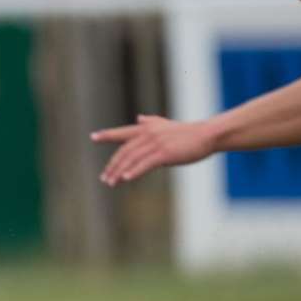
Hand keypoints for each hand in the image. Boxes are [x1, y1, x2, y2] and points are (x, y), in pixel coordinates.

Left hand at [91, 115, 218, 185]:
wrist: (207, 135)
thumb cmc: (187, 133)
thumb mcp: (166, 125)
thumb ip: (150, 122)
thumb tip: (139, 118)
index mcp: (147, 128)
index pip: (123, 132)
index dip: (107, 134)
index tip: (93, 137)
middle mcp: (148, 134)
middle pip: (124, 151)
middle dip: (112, 165)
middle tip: (104, 178)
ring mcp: (156, 143)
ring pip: (132, 159)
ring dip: (120, 172)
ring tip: (111, 183)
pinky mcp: (165, 153)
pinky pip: (146, 163)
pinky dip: (135, 171)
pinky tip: (127, 178)